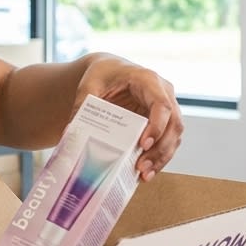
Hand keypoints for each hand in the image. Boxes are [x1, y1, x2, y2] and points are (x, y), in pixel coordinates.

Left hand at [77, 54, 183, 180]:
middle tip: (142, 168)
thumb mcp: (89, 85)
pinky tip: (146, 173)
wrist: (110, 70)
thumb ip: (81, 106)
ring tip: (144, 175)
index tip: (143, 144)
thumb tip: (70, 133)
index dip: (157, 126)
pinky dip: (159, 158)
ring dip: (162, 158)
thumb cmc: (103, 75)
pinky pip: (168, 141)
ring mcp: (168, 108)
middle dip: (160, 149)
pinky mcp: (164, 121)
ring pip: (174, 136)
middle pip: (174, 124)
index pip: (161, 105)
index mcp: (148, 80)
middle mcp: (164, 93)